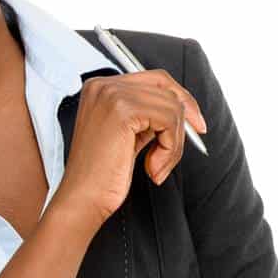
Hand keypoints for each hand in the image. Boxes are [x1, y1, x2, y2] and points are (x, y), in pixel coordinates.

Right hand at [60, 66, 207, 225]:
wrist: (83, 199)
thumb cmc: (102, 175)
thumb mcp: (127, 135)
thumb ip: (148, 115)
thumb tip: (183, 109)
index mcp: (100, 87)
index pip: (155, 79)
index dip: (181, 99)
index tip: (195, 123)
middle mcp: (103, 85)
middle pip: (166, 87)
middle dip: (183, 118)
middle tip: (188, 141)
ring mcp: (112, 95)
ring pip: (171, 106)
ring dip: (173, 142)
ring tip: (157, 166)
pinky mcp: (123, 111)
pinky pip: (168, 120)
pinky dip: (170, 148)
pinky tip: (153, 167)